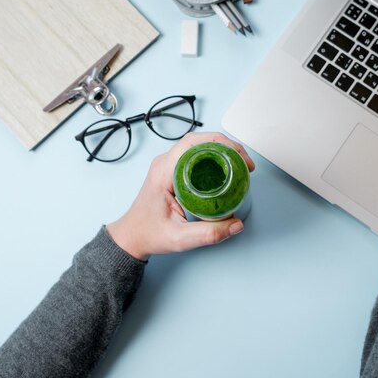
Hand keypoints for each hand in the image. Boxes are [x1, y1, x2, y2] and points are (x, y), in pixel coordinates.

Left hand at [106, 132, 254, 260]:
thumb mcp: (180, 238)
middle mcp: (165, 164)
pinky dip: (214, 156)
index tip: (239, 155)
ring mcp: (168, 165)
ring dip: (221, 150)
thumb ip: (208, 234)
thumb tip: (235, 225)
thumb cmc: (148, 233)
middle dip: (227, 146)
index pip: (193, 143)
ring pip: (198, 145)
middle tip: (245, 162)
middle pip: (199, 140)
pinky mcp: (172, 171)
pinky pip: (195, 155)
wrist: (132, 237)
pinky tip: (226, 167)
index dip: (221, 143)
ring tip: (239, 163)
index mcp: (164, 172)